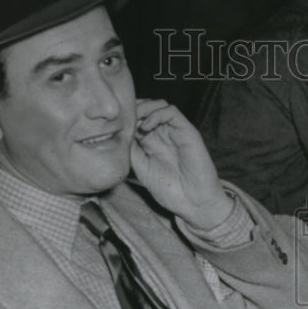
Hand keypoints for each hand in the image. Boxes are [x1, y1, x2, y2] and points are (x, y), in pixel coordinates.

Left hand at [130, 99, 233, 228]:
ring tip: (135, 122)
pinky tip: (146, 126)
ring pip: (159, 105)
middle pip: (146, 108)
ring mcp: (175, 132)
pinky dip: (157, 113)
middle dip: (132, 109)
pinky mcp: (187, 131)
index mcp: (151, 143)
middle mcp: (163, 134)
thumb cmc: (170, 191)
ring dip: (144, 108)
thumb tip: (119, 134)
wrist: (194, 203)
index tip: (113, 126)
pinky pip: (172, 111)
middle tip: (123, 120)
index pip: (136, 119)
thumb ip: (132, 151)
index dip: (125, 118)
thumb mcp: (142, 170)